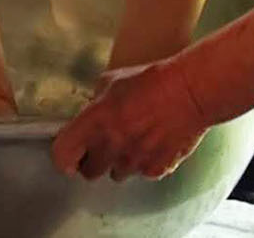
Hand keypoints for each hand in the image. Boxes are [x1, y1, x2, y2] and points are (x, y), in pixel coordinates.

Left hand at [51, 61, 209, 180]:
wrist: (192, 92)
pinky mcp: (156, 170)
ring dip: (121, 162)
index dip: (64, 157)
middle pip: (88, 172)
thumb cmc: (154, 80)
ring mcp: (134, 162)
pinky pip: (143, 173)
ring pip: (117, 174)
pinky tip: (155, 143)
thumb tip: (92, 111)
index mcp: (95, 122)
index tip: (70, 155)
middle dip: (94, 160)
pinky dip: (146, 163)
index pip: (62, 155)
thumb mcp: (114, 80)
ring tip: (136, 140)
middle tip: (105, 145)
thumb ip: (96, 101)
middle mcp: (111, 146)